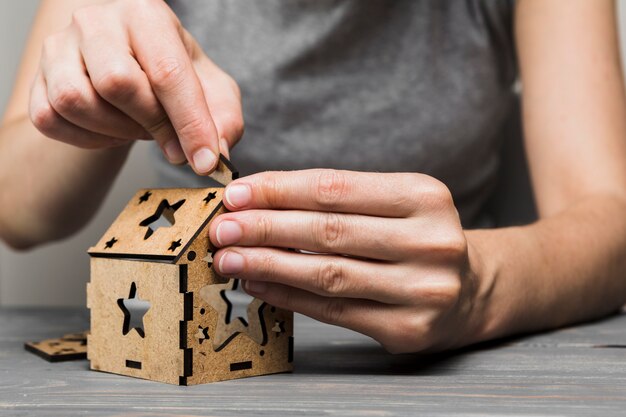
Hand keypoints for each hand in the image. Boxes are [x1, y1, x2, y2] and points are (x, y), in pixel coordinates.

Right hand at [29, 0, 242, 173]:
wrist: (134, 67)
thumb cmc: (175, 76)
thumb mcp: (213, 92)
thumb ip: (224, 121)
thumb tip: (215, 157)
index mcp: (146, 14)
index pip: (167, 71)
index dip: (189, 123)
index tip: (204, 161)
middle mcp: (96, 20)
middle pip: (117, 83)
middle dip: (152, 124)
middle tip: (171, 139)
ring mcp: (59, 47)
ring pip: (76, 101)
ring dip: (116, 131)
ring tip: (140, 127)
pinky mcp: (37, 79)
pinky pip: (51, 119)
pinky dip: (87, 138)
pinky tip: (111, 130)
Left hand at [209, 169, 484, 352]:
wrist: (471, 289)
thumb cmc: (418, 238)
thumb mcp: (394, 204)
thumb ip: (337, 200)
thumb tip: (258, 202)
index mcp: (424, 196)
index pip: (336, 188)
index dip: (280, 190)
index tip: (237, 193)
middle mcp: (430, 241)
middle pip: (329, 231)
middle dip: (265, 227)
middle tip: (222, 228)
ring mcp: (422, 289)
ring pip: (328, 273)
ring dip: (269, 264)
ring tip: (230, 258)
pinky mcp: (408, 329)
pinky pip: (335, 311)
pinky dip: (290, 297)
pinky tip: (260, 285)